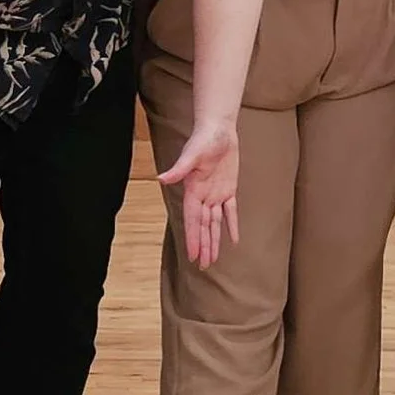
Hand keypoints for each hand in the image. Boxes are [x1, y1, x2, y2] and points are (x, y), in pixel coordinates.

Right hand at [156, 119, 240, 267]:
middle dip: (202, 245)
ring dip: (213, 240)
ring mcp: (215, 193)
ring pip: (214, 222)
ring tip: (212, 259)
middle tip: (202, 265)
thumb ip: (179, 168)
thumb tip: (161, 178)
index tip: (192, 255)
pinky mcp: (228, 188)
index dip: (193, 237)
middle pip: (203, 226)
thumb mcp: (192, 154)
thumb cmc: (204, 139)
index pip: (192, 219)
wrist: (218, 128)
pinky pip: (230, 211)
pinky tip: (233, 239)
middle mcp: (203, 195)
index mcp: (193, 190)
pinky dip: (231, 224)